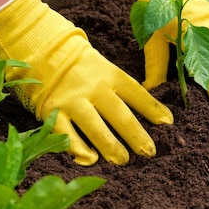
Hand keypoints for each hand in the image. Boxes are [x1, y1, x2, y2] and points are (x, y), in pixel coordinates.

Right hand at [0, 0, 172, 164]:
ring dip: (110, 146)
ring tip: (123, 161)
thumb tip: (149, 109)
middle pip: (119, 114)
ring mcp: (72, 99)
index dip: (153, 108)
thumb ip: (122, 88)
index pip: (136, 93)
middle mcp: (93, 87)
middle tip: (149, 152)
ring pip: (95, 126)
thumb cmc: (80, 63)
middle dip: (136, 135)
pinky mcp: (51, 110)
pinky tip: (89, 159)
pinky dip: (77, 147)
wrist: (40, 47)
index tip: (168, 123)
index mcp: (109, 74)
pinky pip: (65, 133)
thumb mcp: (105, 67)